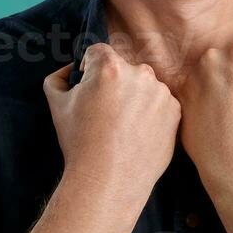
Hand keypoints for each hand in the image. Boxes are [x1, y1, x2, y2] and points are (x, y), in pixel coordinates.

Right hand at [43, 42, 180, 199]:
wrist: (109, 180)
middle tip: (105, 113)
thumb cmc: (80, 142)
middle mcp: (139, 73)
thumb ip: (58, 77)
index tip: (88, 89)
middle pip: (123, 69)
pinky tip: (136, 133)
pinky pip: (160, 104)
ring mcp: (160, 92)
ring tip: (122, 127)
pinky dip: (150, 114)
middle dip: (114, 84)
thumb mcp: (57, 105)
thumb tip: (69, 70)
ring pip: (143, 86)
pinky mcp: (175, 111)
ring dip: (134, 98)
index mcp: (109, 66)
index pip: (97, 53)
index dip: (89, 69)